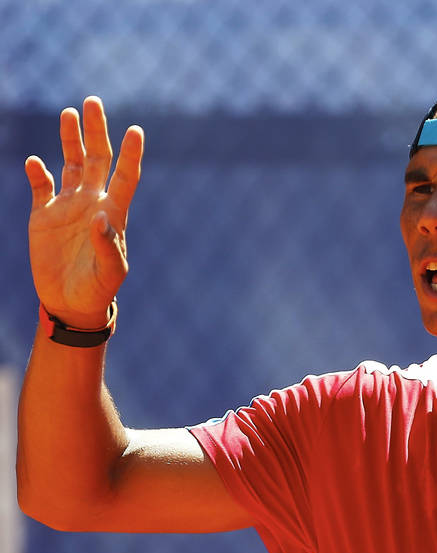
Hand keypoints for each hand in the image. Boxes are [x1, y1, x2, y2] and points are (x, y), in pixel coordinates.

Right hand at [25, 96, 143, 328]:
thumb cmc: (99, 289)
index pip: (125, 176)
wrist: (72, 302)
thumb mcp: (109, 271)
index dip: (131, 154)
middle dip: (96, 131)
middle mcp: (93, 202)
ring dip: (70, 139)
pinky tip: (35, 162)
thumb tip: (101, 218)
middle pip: (98, 158)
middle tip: (92, 101)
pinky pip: (41, 186)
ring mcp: (68, 206)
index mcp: (114, 213)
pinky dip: (38, 172)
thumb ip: (107, 245)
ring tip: (69, 113)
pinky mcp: (44, 215)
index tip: (136, 130)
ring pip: (71, 163)